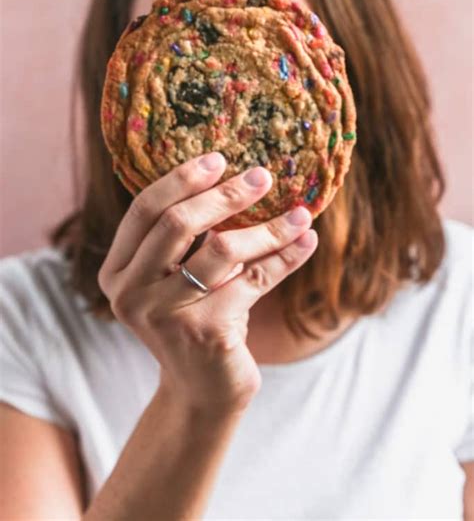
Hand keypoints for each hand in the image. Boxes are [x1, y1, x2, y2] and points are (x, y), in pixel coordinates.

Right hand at [98, 152, 317, 413]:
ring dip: (268, 228)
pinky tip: (307, 241)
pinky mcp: (206, 334)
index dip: (181, 180)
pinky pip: (256, 280)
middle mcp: (131, 293)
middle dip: (226, 194)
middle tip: (263, 176)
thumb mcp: (174, 278)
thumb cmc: (193, 319)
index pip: (144, 210)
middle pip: (178, 223)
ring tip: (300, 213)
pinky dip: (286, 257)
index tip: (219, 159)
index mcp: (117, 272)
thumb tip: (234, 175)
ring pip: (223, 250)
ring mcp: (166, 316)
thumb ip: (184, 238)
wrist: (202, 390)